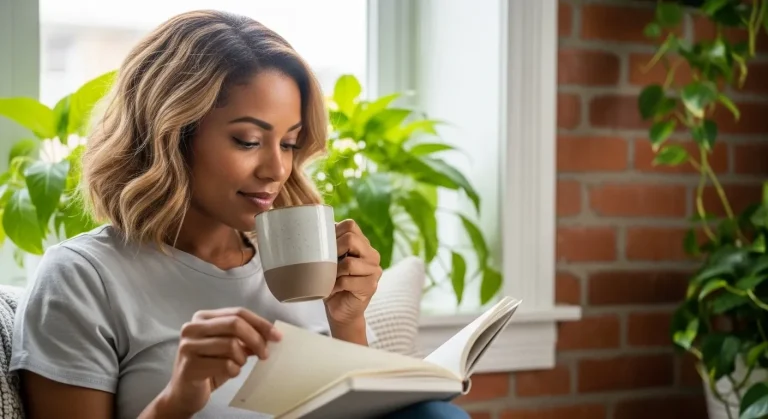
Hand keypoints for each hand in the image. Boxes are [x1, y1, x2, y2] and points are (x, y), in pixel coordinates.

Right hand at [159, 307, 281, 416]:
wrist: (184, 394)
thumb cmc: (209, 367)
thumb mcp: (229, 348)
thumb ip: (245, 338)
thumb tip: (271, 335)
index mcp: (203, 318)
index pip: (238, 312)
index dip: (261, 323)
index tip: (277, 336)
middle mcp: (192, 328)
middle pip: (235, 324)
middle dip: (257, 339)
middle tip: (265, 354)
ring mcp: (188, 346)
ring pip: (231, 345)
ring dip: (242, 359)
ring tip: (237, 365)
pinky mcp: (189, 366)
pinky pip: (225, 365)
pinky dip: (234, 371)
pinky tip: (229, 373)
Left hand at [324, 219, 381, 325]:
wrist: (340, 310)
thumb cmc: (331, 282)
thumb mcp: (329, 259)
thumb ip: (327, 244)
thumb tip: (308, 229)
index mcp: (363, 244)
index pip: (350, 225)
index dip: (333, 233)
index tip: (323, 247)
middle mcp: (372, 254)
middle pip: (351, 239)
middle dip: (333, 251)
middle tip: (325, 263)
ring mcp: (374, 270)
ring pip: (349, 263)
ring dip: (333, 272)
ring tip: (329, 278)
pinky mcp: (370, 286)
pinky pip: (347, 281)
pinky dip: (334, 286)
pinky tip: (332, 290)